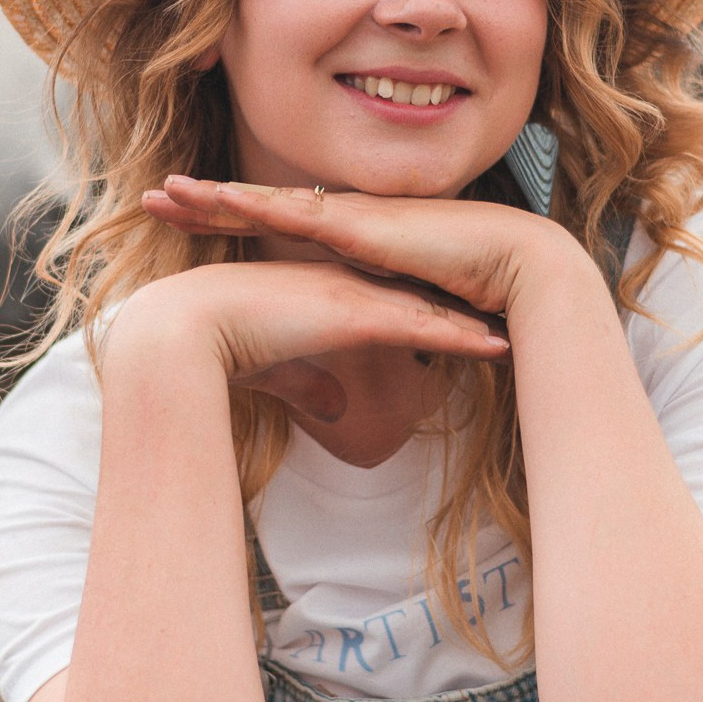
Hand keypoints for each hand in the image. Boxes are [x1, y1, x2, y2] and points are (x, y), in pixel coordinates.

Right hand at [114, 259, 508, 427]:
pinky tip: (495, 347)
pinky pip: (424, 328)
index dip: (426, 313)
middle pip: (419, 301)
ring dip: (474, 327)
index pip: (387, 304)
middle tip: (501, 318)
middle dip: (462, 310)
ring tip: (512, 336)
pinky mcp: (357, 316)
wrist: (190, 330)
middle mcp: (347, 290)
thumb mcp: (278, 373)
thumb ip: (310, 386)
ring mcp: (355, 299)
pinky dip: (463, 338)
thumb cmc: (223, 350)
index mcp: (327, 297)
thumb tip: (337, 411)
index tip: (458, 322)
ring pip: (430, 312)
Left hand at [142, 176, 587, 318]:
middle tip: (152, 198)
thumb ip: (375, 316)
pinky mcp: (357, 225)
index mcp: (346, 235)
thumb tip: (355, 338)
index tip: (184, 217)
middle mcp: (340, 216)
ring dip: (213, 197)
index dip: (229, 218)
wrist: (511, 265)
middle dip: (203, 201)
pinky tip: (218, 198)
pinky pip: (293, 212)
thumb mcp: (403, 307)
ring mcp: (347, 215)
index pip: (275, 223)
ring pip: (264, 201)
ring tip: (166, 192)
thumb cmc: (468, 286)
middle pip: (257, 205)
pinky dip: (252, 204)